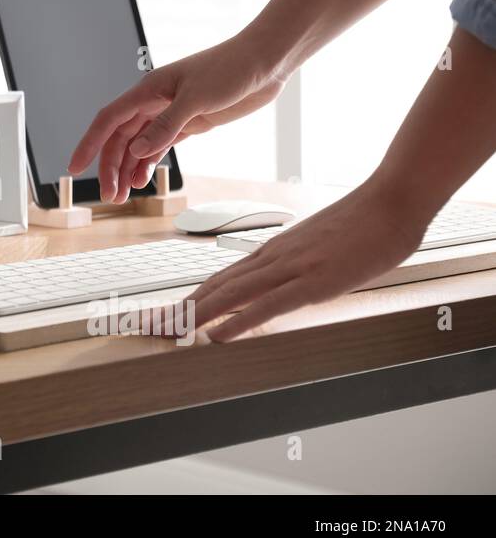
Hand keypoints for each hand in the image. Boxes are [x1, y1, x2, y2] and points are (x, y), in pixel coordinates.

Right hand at [68, 34, 287, 202]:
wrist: (264, 62)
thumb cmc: (231, 69)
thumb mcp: (197, 99)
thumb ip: (166, 125)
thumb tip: (137, 150)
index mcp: (148, 91)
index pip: (108, 120)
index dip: (88, 144)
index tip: (74, 168)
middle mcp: (154, 102)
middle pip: (120, 139)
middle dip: (110, 168)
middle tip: (109, 198)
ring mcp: (170, 113)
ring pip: (137, 145)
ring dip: (127, 169)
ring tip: (123, 196)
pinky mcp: (189, 122)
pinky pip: (159, 145)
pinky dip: (147, 163)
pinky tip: (142, 179)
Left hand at [185, 184, 428, 342]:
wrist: (390, 202)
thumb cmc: (360, 225)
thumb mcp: (317, 249)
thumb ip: (295, 266)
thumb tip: (281, 285)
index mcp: (271, 253)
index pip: (218, 281)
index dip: (188, 300)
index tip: (164, 316)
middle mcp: (271, 259)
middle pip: (213, 288)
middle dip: (178, 311)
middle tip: (148, 328)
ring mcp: (290, 268)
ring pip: (230, 295)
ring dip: (194, 316)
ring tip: (166, 333)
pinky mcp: (314, 280)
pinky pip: (269, 304)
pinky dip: (239, 321)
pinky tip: (218, 335)